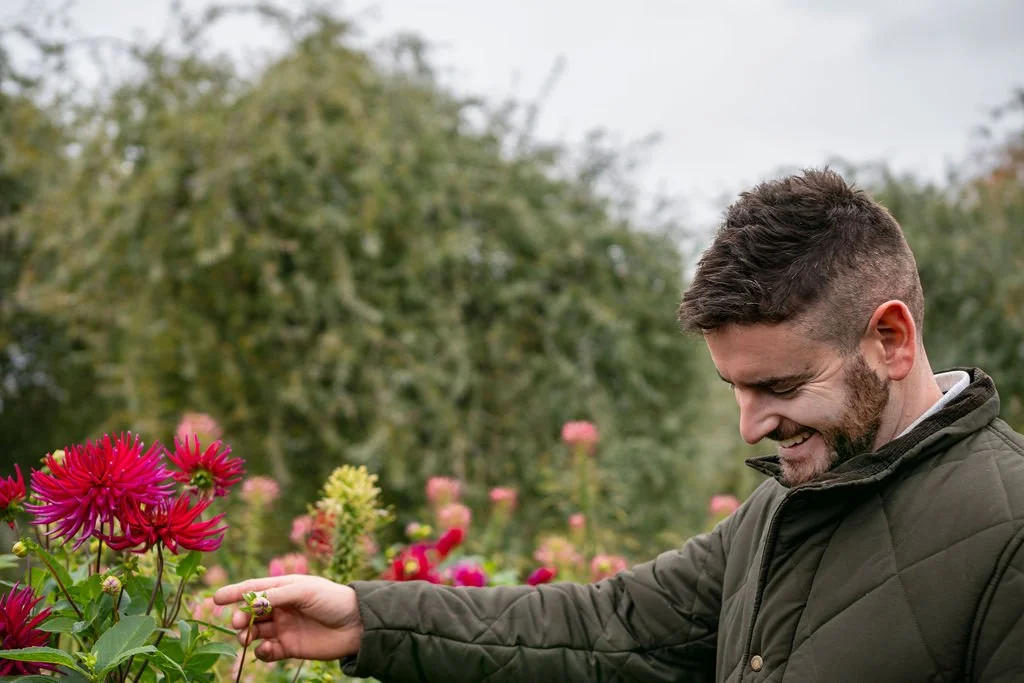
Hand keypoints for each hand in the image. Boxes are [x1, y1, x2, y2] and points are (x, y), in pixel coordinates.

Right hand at [212, 574, 362, 661]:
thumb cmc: (332, 600)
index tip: (216, 598)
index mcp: (284, 589)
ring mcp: (284, 628)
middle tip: (238, 622)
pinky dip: (261, 652)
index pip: (254, 589)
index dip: (234, 593)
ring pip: (255, 632)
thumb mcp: (305, 591)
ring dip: (246, 635)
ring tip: (246, 638)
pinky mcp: (289, 647)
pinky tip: (266, 650)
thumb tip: (252, 602)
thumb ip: (277, 596)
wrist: (357, 625)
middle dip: (241, 616)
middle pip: (251, 612)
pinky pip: (267, 651)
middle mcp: (281, 608)